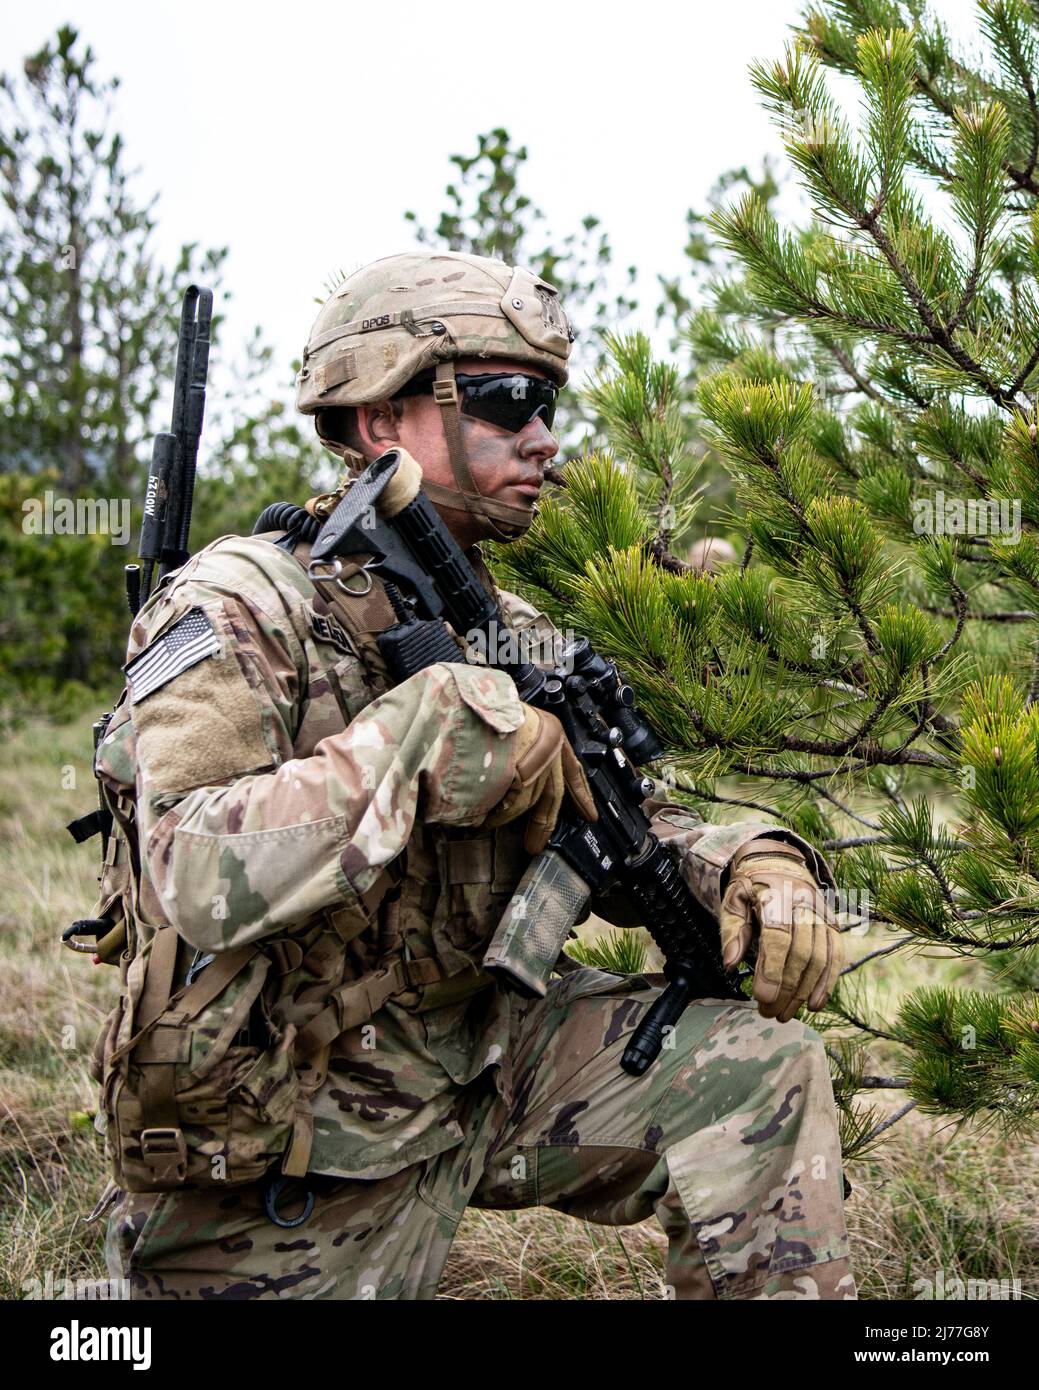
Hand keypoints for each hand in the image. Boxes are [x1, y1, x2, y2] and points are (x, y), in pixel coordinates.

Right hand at [484, 704, 596, 852]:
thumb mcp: (514, 718)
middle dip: (544, 824)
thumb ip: (520, 741)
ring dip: (509, 817)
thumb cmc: (487, 707)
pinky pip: (508, 804)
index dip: (581, 793)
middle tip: (536, 845)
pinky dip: (495, 812)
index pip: (573, 769)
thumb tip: (513, 770)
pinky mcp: (519, 778)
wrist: (475, 703)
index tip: (589, 814)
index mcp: (551, 731)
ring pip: (527, 802)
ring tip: (492, 824)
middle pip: (552, 795)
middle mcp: (550, 749)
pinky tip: (485, 818)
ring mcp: (536, 764)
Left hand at [719, 838, 841, 1021]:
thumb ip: (732, 930)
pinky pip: (836, 956)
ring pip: (820, 958)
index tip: (762, 997)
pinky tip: (814, 1004)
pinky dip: (827, 982)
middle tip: (768, 1012)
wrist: (779, 861)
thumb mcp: (733, 899)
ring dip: (804, 992)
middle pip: (801, 953)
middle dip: (786, 988)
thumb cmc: (752, 886)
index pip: (778, 936)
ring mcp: (822, 913)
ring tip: (785, 1015)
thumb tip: (730, 965)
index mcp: (776, 894)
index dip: (772, 969)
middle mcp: (805, 903)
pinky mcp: (833, 924)